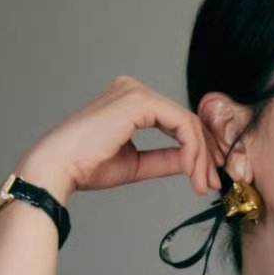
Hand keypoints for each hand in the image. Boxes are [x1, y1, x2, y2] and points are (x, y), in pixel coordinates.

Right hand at [18, 75, 224, 197]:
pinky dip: (191, 149)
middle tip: (212, 182)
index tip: (206, 178)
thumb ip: (164, 159)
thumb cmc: (87, 166)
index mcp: (131, 102)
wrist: (61, 168)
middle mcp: (134, 90)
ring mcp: (136, 92)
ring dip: (200, 156)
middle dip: (205, 154)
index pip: (177, 122)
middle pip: (186, 120)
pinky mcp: (139, 101)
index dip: (198, 151)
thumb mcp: (136, 164)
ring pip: (187, 123)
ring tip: (202, 183)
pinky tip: (191, 171)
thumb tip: (192, 162)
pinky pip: (180, 124)